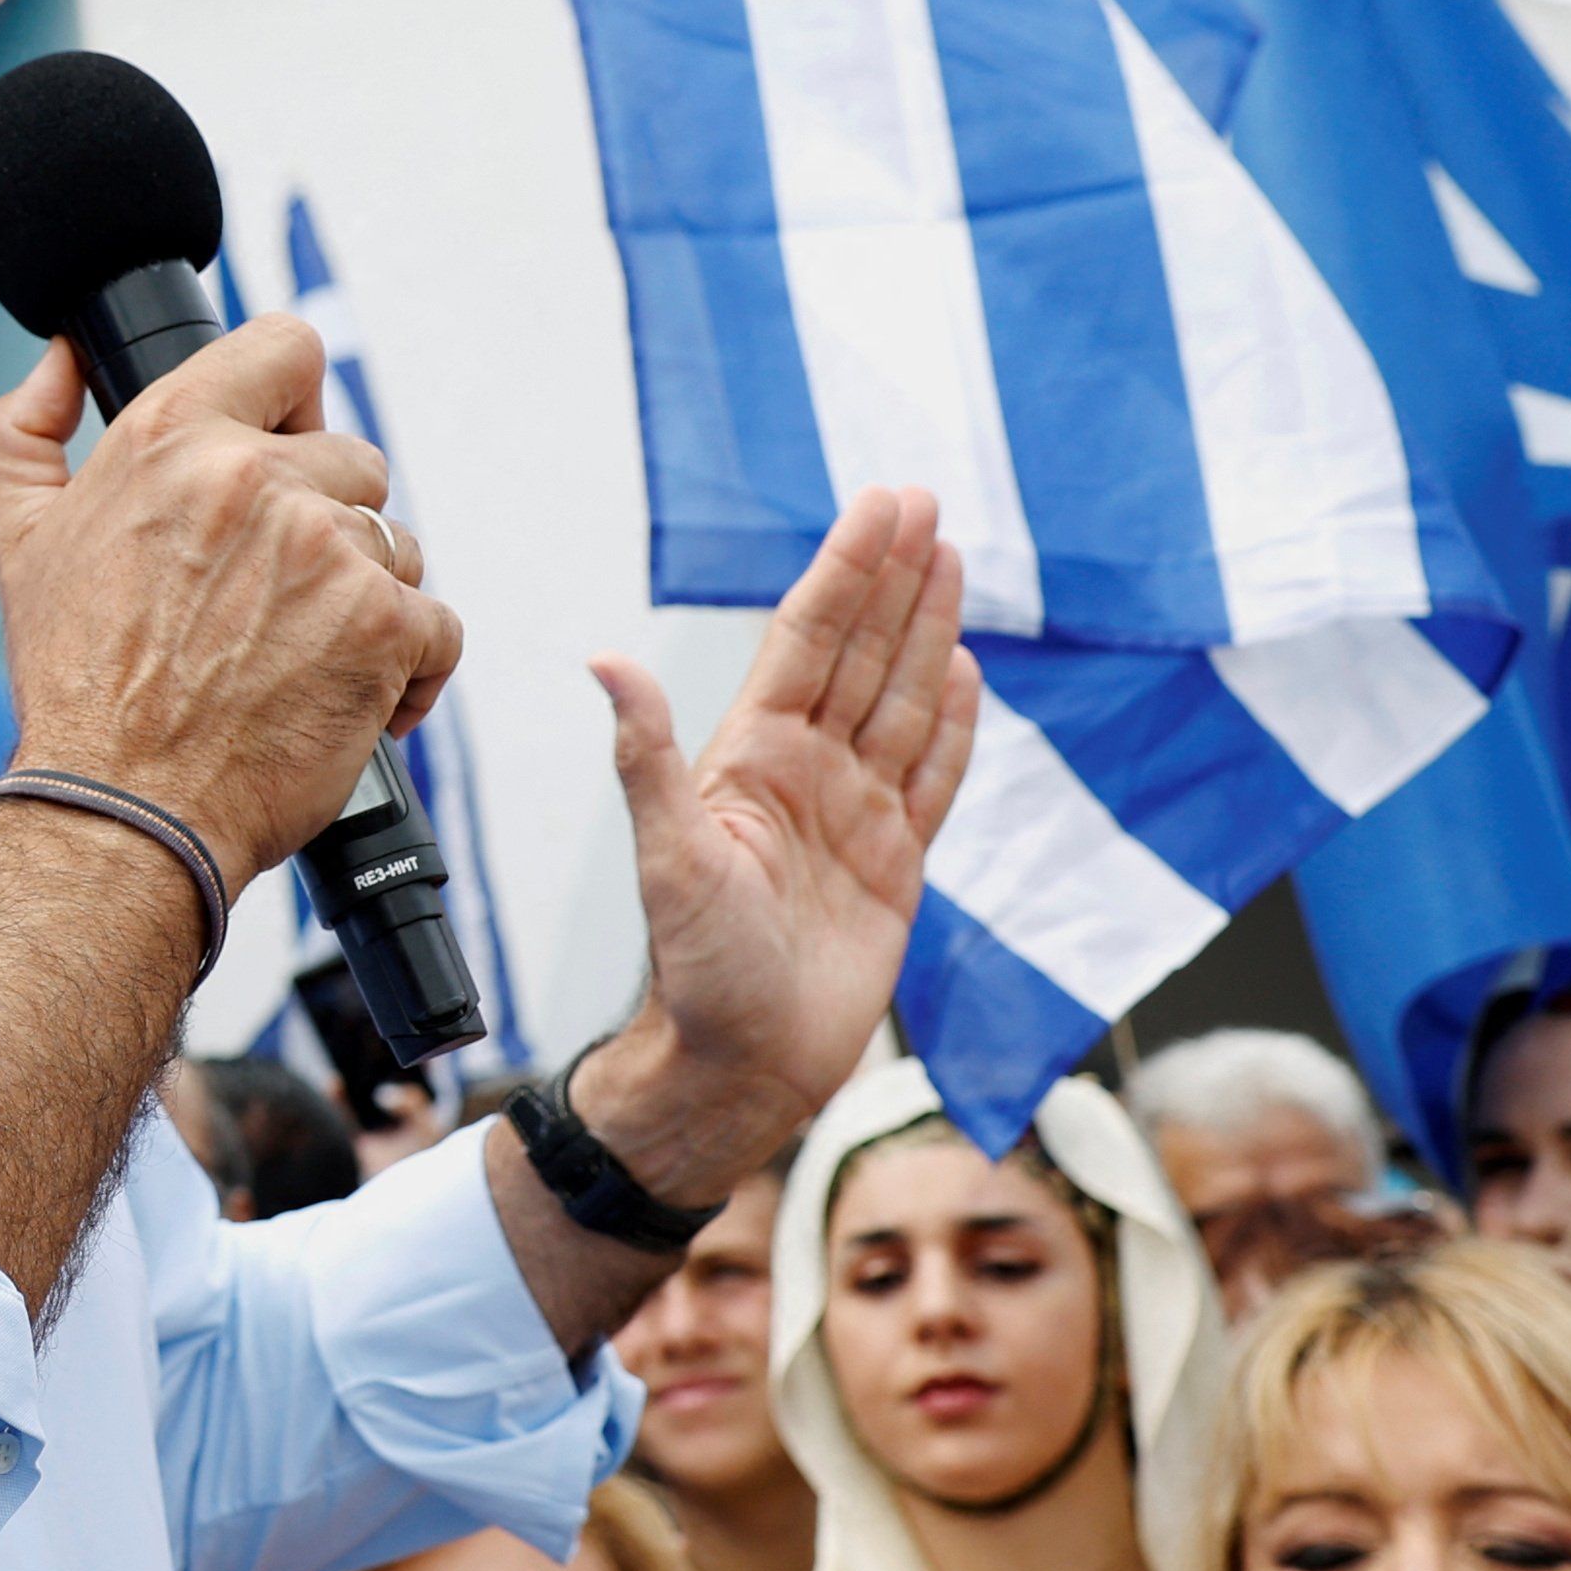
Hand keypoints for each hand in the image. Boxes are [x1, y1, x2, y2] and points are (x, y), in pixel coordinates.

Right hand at [0, 314, 460, 880]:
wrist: (122, 812)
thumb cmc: (75, 687)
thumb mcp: (19, 541)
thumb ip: (25, 431)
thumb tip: (61, 362)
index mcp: (172, 439)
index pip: (285, 347)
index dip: (292, 400)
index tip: (285, 448)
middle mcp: (255, 479)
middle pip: (352, 460)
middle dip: (323, 527)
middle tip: (270, 599)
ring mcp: (327, 550)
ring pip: (396, 544)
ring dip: (362, 599)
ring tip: (300, 657)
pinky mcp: (384, 627)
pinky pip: (436, 625)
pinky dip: (407, 671)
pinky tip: (350, 700)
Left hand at [571, 491, 974, 1202]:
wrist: (741, 1069)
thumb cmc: (694, 974)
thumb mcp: (668, 858)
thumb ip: (648, 756)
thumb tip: (603, 661)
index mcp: (753, 758)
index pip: (809, 640)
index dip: (848, 571)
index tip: (881, 506)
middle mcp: (806, 773)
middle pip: (862, 654)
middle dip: (893, 578)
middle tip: (925, 502)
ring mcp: (854, 816)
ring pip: (901, 701)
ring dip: (926, 630)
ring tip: (951, 560)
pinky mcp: (895, 864)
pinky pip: (931, 777)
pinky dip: (953, 723)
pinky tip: (966, 668)